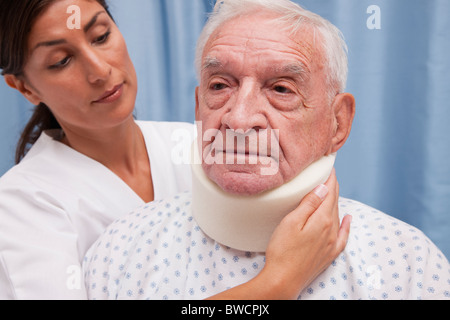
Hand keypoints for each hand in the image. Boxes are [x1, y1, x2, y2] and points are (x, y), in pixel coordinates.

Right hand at [261, 168, 351, 298]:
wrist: (283, 280)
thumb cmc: (282, 250)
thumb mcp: (292, 222)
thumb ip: (309, 204)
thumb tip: (324, 188)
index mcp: (322, 220)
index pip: (329, 193)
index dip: (329, 178)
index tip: (329, 166)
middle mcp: (331, 230)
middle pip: (334, 203)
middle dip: (332, 187)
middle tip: (329, 174)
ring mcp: (332, 243)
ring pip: (337, 216)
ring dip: (335, 201)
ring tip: (332, 190)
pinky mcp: (329, 254)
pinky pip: (343, 235)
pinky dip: (346, 225)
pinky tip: (348, 219)